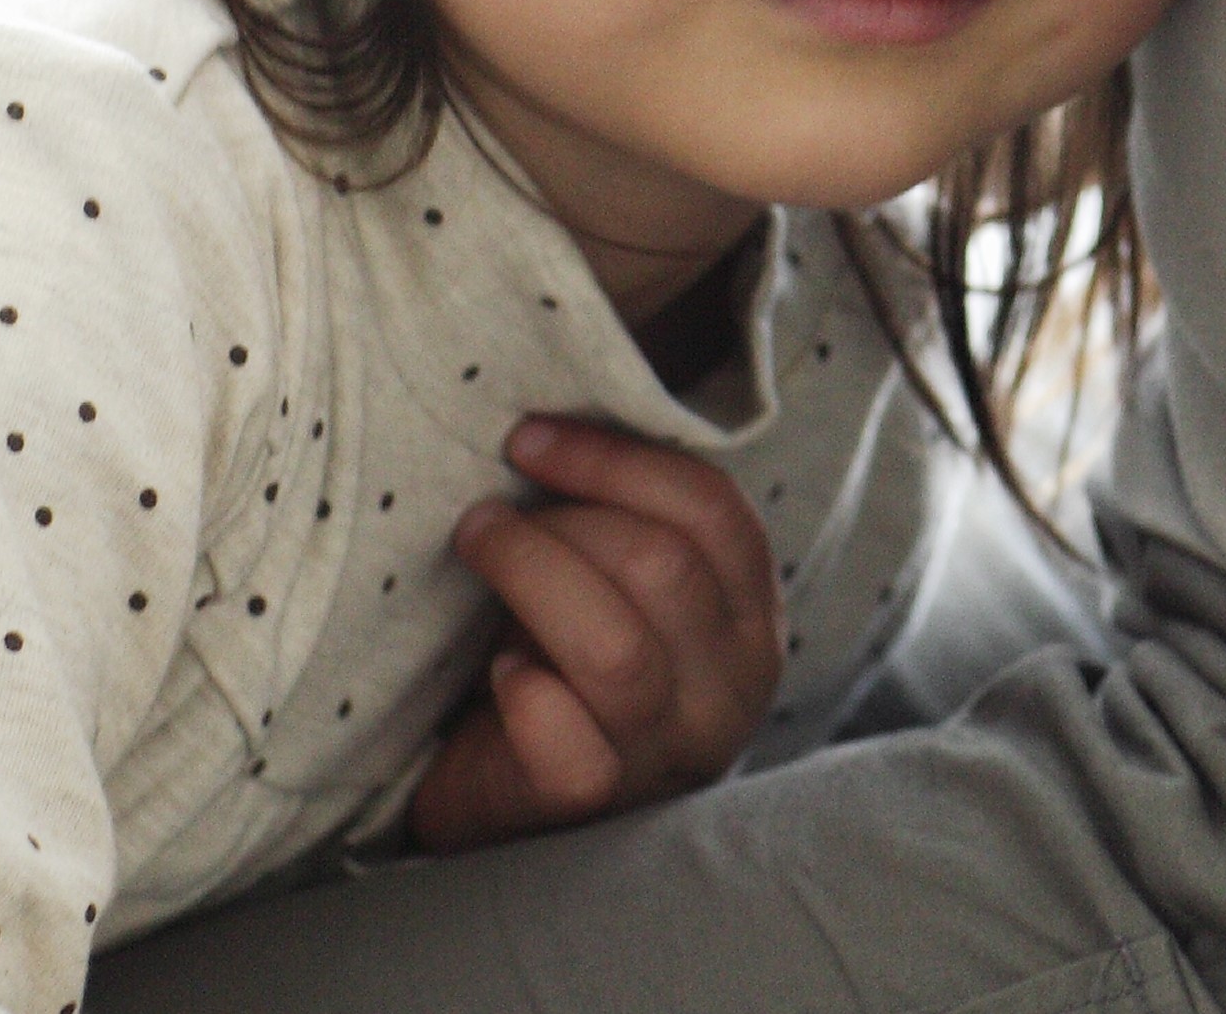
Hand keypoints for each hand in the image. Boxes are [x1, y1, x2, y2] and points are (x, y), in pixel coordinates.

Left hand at [405, 417, 782, 852]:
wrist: (512, 800)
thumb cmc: (565, 666)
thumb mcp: (623, 590)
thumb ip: (628, 524)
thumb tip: (553, 423)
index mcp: (751, 619)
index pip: (713, 512)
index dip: (615, 460)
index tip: (531, 438)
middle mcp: (729, 687)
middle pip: (661, 567)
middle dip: (561, 519)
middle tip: (487, 514)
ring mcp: (666, 751)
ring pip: (613, 645)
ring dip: (528, 575)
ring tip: (475, 549)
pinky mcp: (593, 803)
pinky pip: (561, 736)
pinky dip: (521, 690)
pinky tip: (499, 673)